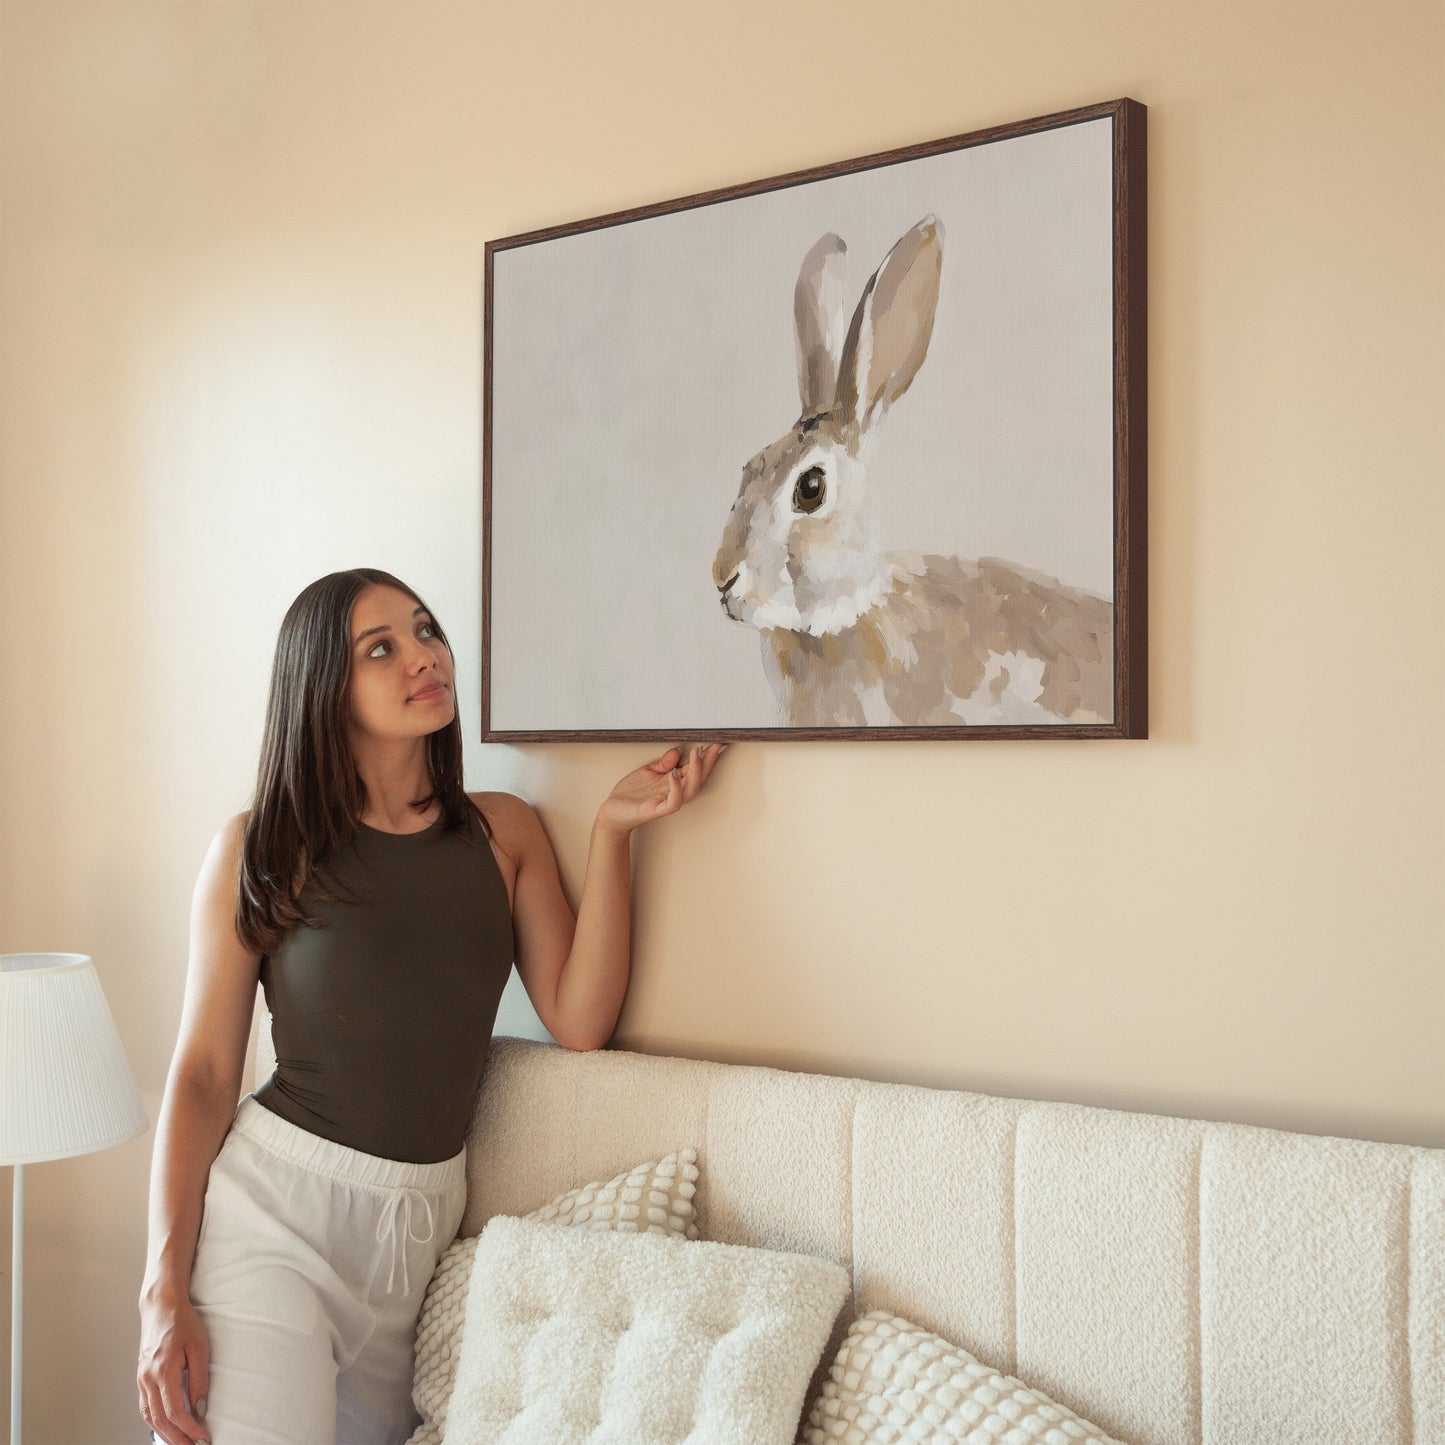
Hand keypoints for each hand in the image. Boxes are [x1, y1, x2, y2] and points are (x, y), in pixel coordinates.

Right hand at [138, 1290, 210, 1444]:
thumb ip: (199, 1378)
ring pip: (149, 1417)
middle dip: (177, 1438)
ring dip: (165, 1434)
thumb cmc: (182, 1322)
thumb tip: (201, 1407)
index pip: (175, 1411)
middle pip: (160, 1420)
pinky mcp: (141, 1378)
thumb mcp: (199, 1346)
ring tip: (181, 1443)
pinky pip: (145, 1407)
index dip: (189, 1428)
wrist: (161, 1307)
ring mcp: (141, 1379)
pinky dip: (154, 1423)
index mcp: (163, 1370)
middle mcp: (148, 1378)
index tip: (203, 1437)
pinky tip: (165, 1428)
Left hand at [596, 743, 727, 836]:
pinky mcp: (655, 810)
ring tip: (697, 754)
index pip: (694, 768)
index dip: (706, 757)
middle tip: (714, 746)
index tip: (716, 742)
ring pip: (690, 790)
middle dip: (708, 762)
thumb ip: (664, 763)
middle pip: (698, 778)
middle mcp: (673, 792)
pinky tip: (674, 774)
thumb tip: (677, 750)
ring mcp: (666, 802)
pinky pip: (673, 803)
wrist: (612, 811)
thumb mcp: (648, 771)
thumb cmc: (630, 794)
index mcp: (673, 782)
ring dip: (696, 772)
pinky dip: (676, 788)